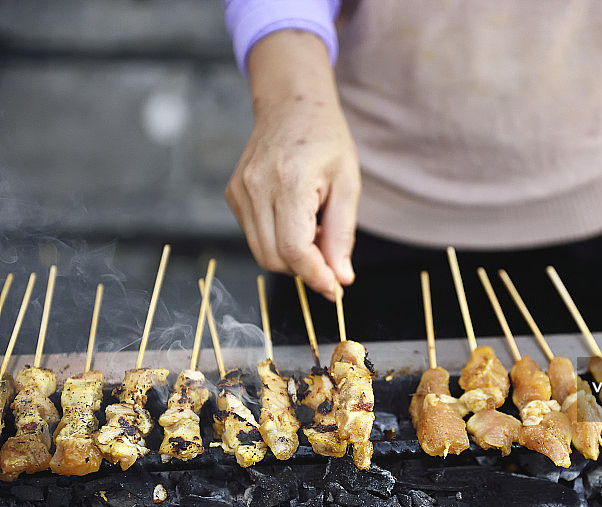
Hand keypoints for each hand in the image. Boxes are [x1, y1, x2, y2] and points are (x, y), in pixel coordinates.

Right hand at [225, 31, 360, 299]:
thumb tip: (340, 278)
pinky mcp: (233, 193)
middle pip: (274, 258)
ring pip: (262, 252)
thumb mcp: (348, 184)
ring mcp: (240, 190)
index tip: (336, 288)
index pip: (294, 249)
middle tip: (331, 253)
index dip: (316, 276)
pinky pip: (255, 235)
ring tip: (315, 229)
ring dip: (292, 256)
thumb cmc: (326, 140)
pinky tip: (297, 219)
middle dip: (305, 268)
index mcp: (289, 181)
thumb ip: (342, 234)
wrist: (292, 104)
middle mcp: (256, 187)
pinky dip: (278, 241)